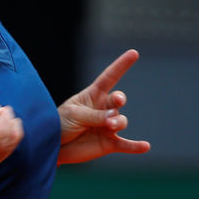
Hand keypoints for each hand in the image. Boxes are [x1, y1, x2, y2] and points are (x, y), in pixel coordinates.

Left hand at [56, 49, 150, 164]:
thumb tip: (113, 118)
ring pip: (121, 121)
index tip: (134, 53)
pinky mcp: (109, 143)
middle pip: (118, 100)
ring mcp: (108, 126)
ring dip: (117, 121)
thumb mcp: (74, 114)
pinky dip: (135, 146)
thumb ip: (93, 115)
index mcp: (92, 95)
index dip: (121, 65)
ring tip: (109, 125)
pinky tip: (145, 146)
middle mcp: (103, 109)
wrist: (53, 145)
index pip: (109, 77)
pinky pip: (126, 145)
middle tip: (117, 102)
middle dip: (119, 99)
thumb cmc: (59, 123)